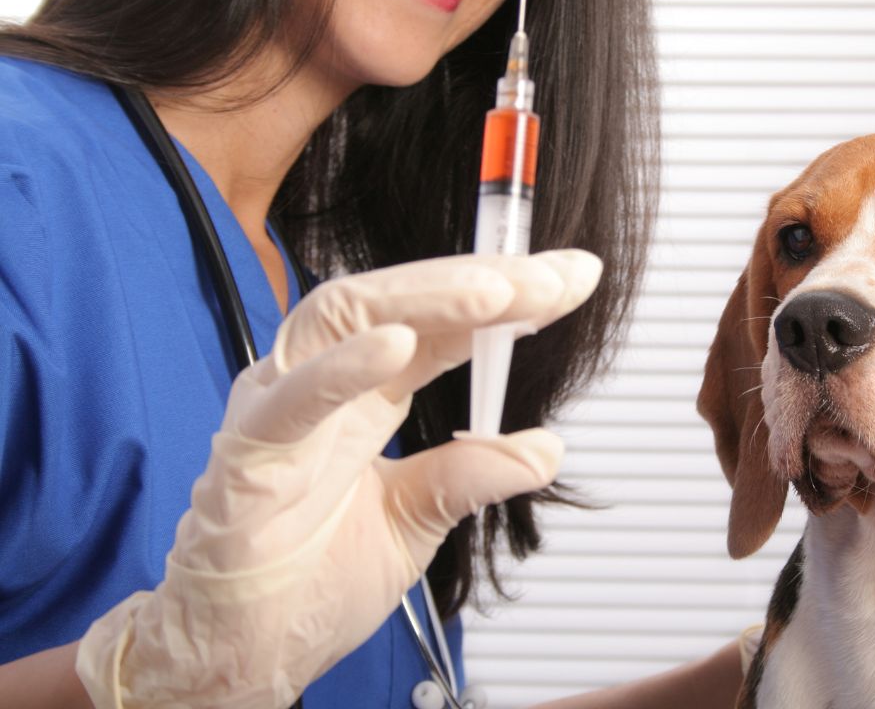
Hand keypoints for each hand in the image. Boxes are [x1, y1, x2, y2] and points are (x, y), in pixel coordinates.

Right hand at [76, 250, 601, 708]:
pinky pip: (291, 400)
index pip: (441, 325)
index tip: (572, 279)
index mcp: (364, 397)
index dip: (506, 297)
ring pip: (343, 318)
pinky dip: (342, 369)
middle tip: (553, 279)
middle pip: (400, 303)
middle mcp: (321, 387)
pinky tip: (398, 344)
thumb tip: (544, 449)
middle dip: (482, 283)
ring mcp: (280, 410)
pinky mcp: (246, 454)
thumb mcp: (414, 522)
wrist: (243, 653)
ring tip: (493, 291)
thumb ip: (470, 475)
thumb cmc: (304, 581)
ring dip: (423, 299)